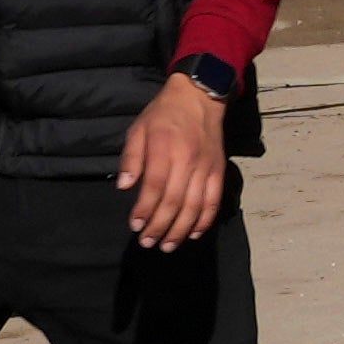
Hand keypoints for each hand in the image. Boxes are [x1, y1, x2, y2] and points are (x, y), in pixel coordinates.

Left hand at [117, 72, 230, 251]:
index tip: (135, 225)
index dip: (145, 209)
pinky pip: (214, 200)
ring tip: (167, 245)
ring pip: (195, 205)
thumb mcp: (138, 129)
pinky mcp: (219, 171)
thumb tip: (124, 187)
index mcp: (165, 148)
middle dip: (160, 226)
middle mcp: (188, 160)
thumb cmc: (163, 114)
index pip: (155, 185)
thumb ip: (131, 158)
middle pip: (175, 201)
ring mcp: (206, 167)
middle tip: (147, 242)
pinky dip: (205, 220)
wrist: (200, 97)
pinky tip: (193, 233)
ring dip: (181, 229)